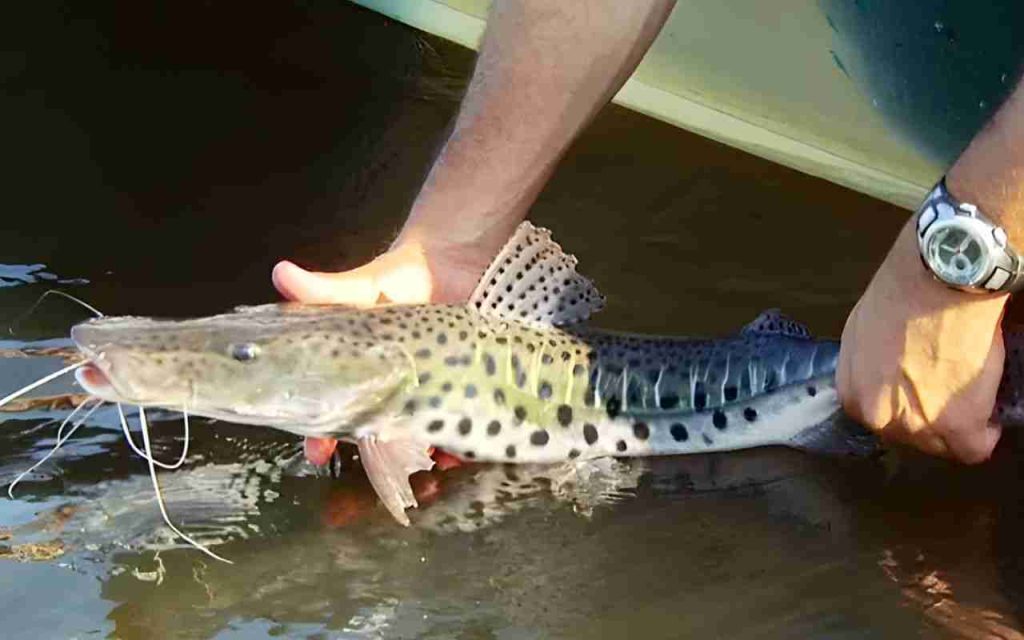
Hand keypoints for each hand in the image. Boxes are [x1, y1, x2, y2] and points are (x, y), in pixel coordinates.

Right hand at [273, 230, 501, 467]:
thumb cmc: (404, 276)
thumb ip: (328, 289)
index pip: (334, 407)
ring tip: (426, 461)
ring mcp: (428, 392)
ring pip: (417, 436)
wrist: (459, 259)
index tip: (318, 451)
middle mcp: (390, 387)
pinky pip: (458, 425)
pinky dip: (457, 447)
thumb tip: (281, 272)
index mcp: (360, 368)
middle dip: (375, 452)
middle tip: (379, 463)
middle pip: (376, 431)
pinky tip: (458, 454)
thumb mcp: (367, 285)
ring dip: (419, 453)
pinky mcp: (464, 391)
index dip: (321, 432)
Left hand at [837, 218, 1005, 462]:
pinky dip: (985, 435)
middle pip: (910, 437)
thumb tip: (885, 376)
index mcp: (852, 394)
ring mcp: (915, 425)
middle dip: (931, 420)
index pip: (881, 421)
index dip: (907, 410)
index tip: (925, 399)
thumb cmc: (900, 296)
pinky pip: (974, 449)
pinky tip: (989, 417)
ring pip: (942, 445)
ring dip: (958, 426)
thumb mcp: (862, 335)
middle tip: (951, 396)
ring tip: (971, 397)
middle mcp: (876, 416)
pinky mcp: (955, 424)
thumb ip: (869, 366)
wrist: (936, 282)